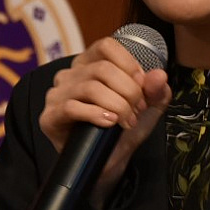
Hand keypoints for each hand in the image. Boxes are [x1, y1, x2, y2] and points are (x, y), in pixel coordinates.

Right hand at [39, 35, 170, 204]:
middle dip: (128, 91)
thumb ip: (155, 91)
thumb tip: (159, 75)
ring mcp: (57, 94)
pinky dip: (96, 114)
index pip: (107, 46)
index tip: (142, 86)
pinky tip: (109, 123)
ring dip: (117, 105)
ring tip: (126, 121)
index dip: (129, 64)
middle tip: (138, 111)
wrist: (107, 163)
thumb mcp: (146, 109)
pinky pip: (71, 107)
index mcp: (90, 64)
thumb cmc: (122, 129)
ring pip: (90, 87)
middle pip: (103, 69)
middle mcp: (70, 74)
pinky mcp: (50, 116)